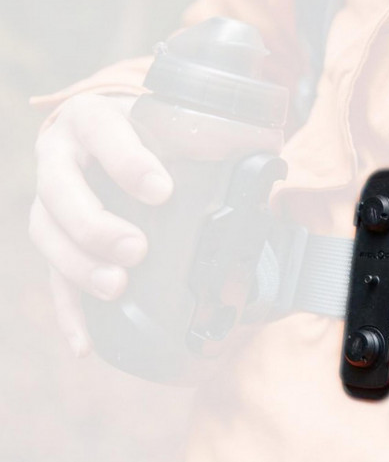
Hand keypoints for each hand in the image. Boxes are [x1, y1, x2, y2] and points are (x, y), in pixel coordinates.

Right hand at [29, 93, 282, 356]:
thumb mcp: (169, 125)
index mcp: (93, 120)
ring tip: (117, 288)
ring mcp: (50, 197)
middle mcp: (62, 155)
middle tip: (137, 250)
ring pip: (46, 232)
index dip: (126, 161)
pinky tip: (86, 342)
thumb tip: (269, 169)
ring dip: (79, 266)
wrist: (108, 139)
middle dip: (95, 224)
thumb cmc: (147, 136)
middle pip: (58, 188)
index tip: (163, 192)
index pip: (100, 129)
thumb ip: (211, 140)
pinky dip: (70, 309)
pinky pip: (51, 274)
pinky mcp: (53, 236)